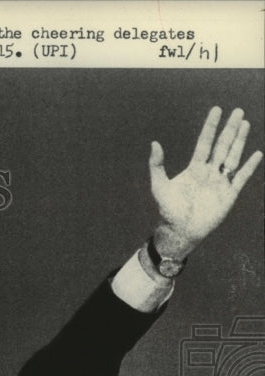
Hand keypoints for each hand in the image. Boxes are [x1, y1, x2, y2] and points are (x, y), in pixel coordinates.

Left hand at [149, 107, 262, 258]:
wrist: (181, 231)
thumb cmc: (168, 210)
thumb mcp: (159, 186)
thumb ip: (157, 165)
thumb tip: (154, 143)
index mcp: (194, 168)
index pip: (204, 143)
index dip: (210, 127)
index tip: (216, 110)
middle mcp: (208, 172)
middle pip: (222, 146)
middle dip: (229, 129)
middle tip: (237, 111)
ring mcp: (220, 182)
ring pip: (233, 157)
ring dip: (240, 141)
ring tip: (245, 124)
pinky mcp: (229, 194)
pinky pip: (241, 177)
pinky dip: (249, 166)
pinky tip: (257, 154)